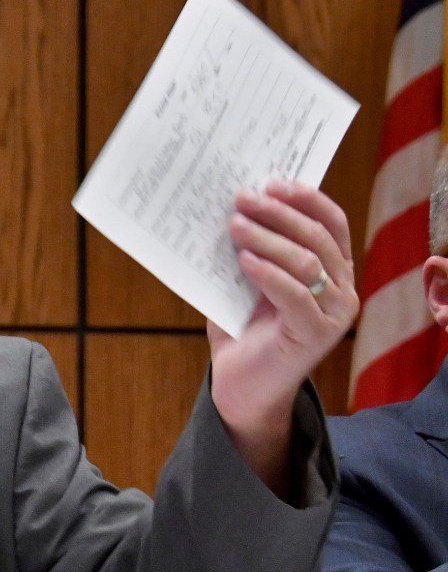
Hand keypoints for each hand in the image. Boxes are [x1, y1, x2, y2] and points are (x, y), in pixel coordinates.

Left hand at [208, 180, 357, 494]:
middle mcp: (342, 289)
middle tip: (243, 199)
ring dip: (269, 239)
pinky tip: (244, 261)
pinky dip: (268, 273)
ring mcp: (334, 313)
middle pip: (318, 238)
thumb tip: (230, 209)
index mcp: (332, 271)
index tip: (271, 182)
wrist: (241, 388)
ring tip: (235, 226)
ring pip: (308, 262)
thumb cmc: (242, 332)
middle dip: (279, 214)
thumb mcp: (244, 283)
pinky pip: (295, 294)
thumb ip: (248, 250)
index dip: (305, 199)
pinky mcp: (316, 334)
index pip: (331, 224)